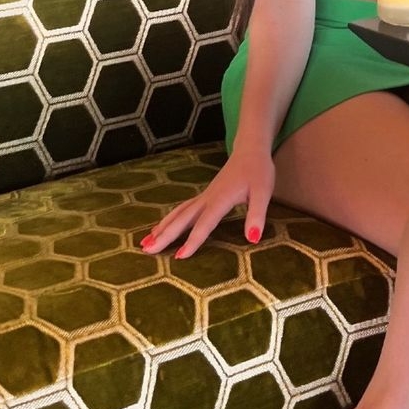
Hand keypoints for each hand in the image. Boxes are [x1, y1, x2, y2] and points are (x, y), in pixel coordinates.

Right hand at [141, 143, 274, 259]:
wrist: (250, 151)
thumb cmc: (258, 172)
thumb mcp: (263, 193)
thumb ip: (257, 215)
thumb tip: (252, 239)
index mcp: (220, 199)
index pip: (204, 224)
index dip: (192, 241)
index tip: (179, 257)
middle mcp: (207, 198)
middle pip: (182, 219)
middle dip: (165, 235)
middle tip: (147, 251)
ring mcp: (203, 196)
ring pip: (178, 213)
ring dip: (162, 228)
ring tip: (145, 243)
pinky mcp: (204, 196)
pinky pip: (182, 209)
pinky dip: (169, 220)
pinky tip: (160, 228)